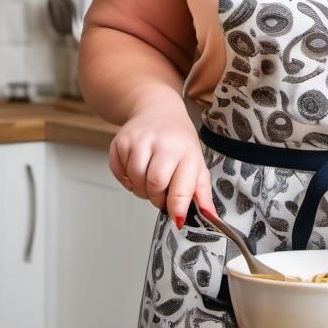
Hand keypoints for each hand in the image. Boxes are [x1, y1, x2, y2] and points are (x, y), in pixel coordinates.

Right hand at [108, 102, 215, 227]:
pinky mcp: (121, 141)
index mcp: (186, 152)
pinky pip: (118, 173)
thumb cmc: (178, 140)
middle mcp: (163, 143)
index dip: (177, 208)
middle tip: (161, 192)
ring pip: (135, 181)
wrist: (158, 108)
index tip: (177, 218)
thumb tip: (209, 217)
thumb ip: (201, 192)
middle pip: (154, 185)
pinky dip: (126, 178)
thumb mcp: (196, 162)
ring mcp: (139, 140)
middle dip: (156, 198)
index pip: (181, 187)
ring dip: (140, 188)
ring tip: (149, 178)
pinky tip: (137, 169)